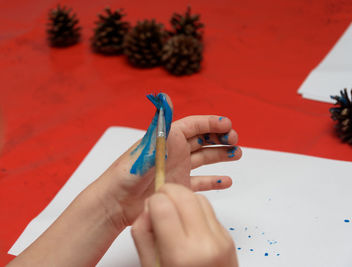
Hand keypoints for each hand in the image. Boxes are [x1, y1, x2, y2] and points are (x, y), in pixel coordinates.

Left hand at [97, 94, 241, 225]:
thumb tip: (164, 96)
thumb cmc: (129, 171)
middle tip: (234, 140)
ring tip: (237, 154)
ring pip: (204, 158)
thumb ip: (161, 125)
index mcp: (168, 138)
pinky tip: (226, 180)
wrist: (118, 201)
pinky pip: (200, 182)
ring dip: (221, 155)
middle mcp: (175, 151)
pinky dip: (214, 181)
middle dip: (220, 137)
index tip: (228, 124)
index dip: (211, 122)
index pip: (194, 125)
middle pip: (202, 139)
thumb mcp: (148, 146)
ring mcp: (178, 169)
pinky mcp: (178, 187)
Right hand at [132, 184, 238, 266]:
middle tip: (160, 205)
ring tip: (174, 215)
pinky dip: (195, 208)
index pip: (163, 205)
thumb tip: (148, 208)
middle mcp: (204, 244)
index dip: (152, 202)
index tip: (150, 210)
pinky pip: (209, 209)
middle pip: (183, 194)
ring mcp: (220, 239)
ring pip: (198, 197)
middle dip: (167, 193)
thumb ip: (143, 234)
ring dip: (182, 199)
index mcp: (181, 254)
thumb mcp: (150, 266)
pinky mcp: (228, 236)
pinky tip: (187, 224)